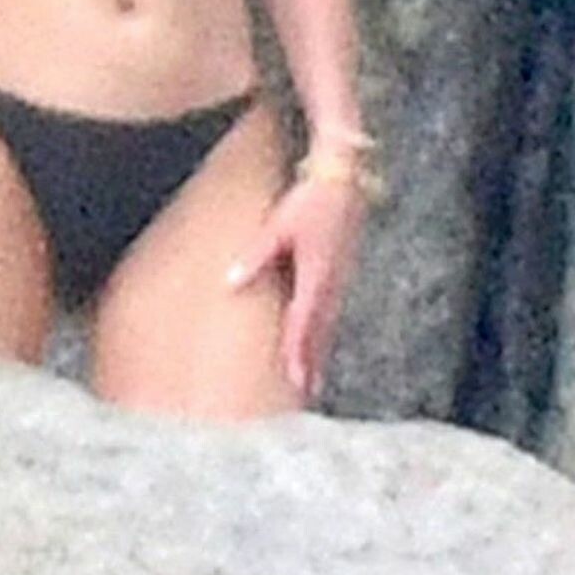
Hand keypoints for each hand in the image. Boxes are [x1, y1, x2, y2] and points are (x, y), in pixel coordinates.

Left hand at [225, 175, 367, 401]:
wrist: (345, 181)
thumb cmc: (310, 202)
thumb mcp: (278, 226)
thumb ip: (255, 256)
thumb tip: (229, 282)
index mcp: (315, 275)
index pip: (303, 322)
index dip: (298, 353)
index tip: (296, 380)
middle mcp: (331, 282)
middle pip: (320, 331)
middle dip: (312, 363)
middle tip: (306, 393)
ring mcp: (340, 278)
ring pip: (328, 324)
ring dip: (320, 351)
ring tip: (313, 380)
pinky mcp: (341, 271)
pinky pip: (332, 310)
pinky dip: (325, 332)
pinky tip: (321, 341)